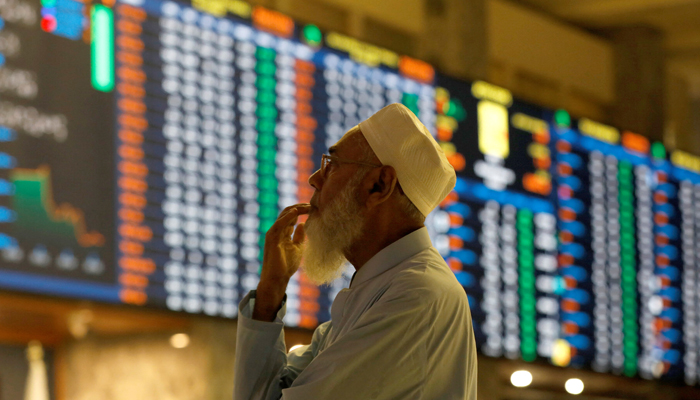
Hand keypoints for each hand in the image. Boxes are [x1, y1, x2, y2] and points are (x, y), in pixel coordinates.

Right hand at [253, 203, 309, 320]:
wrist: (278, 278)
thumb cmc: (286, 266)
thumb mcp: (298, 248)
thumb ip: (299, 236)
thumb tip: (303, 224)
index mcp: (283, 233)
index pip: (292, 216)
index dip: (302, 210)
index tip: (314, 207)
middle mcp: (277, 230)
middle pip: (288, 213)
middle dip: (300, 207)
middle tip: (313, 204)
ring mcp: (273, 233)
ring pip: (284, 215)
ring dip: (296, 209)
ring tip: (308, 206)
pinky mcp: (271, 238)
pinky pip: (280, 224)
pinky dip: (288, 217)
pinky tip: (296, 212)